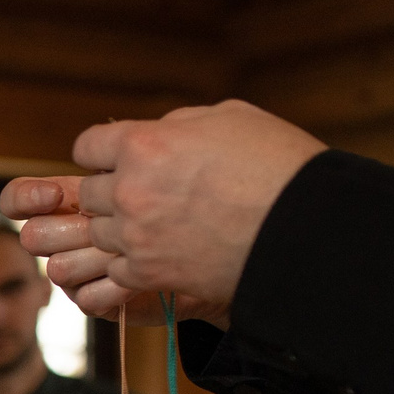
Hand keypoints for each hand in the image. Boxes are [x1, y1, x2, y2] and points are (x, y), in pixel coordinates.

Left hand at [1, 100, 324, 321]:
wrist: (306, 229)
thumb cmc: (278, 165)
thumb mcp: (229, 119)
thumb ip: (180, 125)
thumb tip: (157, 133)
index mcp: (144, 143)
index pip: (88, 147)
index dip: (103, 153)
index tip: (113, 160)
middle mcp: (129, 189)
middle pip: (88, 194)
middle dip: (108, 194)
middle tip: (136, 198)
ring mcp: (134, 235)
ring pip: (94, 236)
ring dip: (109, 234)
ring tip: (133, 233)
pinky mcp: (147, 274)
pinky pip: (111, 273)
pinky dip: (123, 269)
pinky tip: (140, 263)